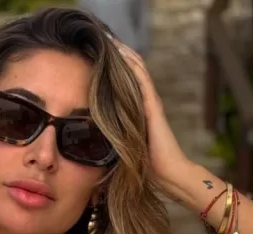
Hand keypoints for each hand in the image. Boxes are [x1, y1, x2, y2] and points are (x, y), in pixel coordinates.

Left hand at [109, 37, 192, 196]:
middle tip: (100, 44)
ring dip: (125, 56)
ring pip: (136, 73)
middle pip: (129, 75)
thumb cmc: (143, 168)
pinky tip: (124, 53)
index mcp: (134, 114)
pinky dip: (134, 66)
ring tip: (111, 41)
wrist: (168, 175)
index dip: (109, 73)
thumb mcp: (119, 152)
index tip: (93, 61)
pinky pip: (143, 81)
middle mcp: (143, 105)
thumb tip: (84, 155)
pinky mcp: (153, 108)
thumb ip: (106, 146)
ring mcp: (150, 105)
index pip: (122, 87)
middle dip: (115, 60)